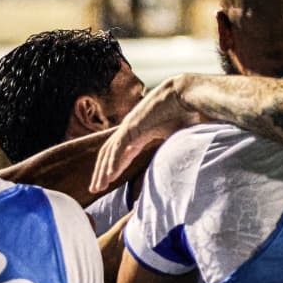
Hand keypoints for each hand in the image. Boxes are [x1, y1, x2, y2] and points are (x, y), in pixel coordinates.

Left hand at [90, 74, 205, 193]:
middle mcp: (131, 128)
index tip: (109, 182)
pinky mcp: (133, 125)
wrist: (186, 93)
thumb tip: (187, 163)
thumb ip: (174, 150)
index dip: (115, 167)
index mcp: (141, 132)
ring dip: (103, 171)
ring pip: (110, 151)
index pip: (122, 152)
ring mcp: (130, 126)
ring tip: (98, 187)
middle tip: (96, 189)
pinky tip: (110, 176)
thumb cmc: (186, 111)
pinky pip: (120, 147)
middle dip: (101, 172)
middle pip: (110, 153)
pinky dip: (114, 162)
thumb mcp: (178, 137)